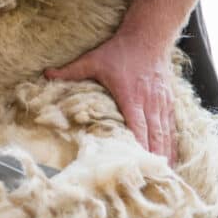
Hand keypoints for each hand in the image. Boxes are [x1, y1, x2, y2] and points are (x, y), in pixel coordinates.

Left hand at [45, 34, 177, 164]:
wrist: (149, 36)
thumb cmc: (120, 50)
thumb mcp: (94, 59)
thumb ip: (71, 70)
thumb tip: (46, 74)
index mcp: (131, 97)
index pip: (137, 127)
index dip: (139, 147)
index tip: (136, 165)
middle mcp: (149, 103)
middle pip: (154, 136)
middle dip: (152, 159)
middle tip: (150, 181)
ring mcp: (161, 103)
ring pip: (165, 134)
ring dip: (164, 155)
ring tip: (162, 177)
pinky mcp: (168, 102)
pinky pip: (172, 128)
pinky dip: (172, 144)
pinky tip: (171, 160)